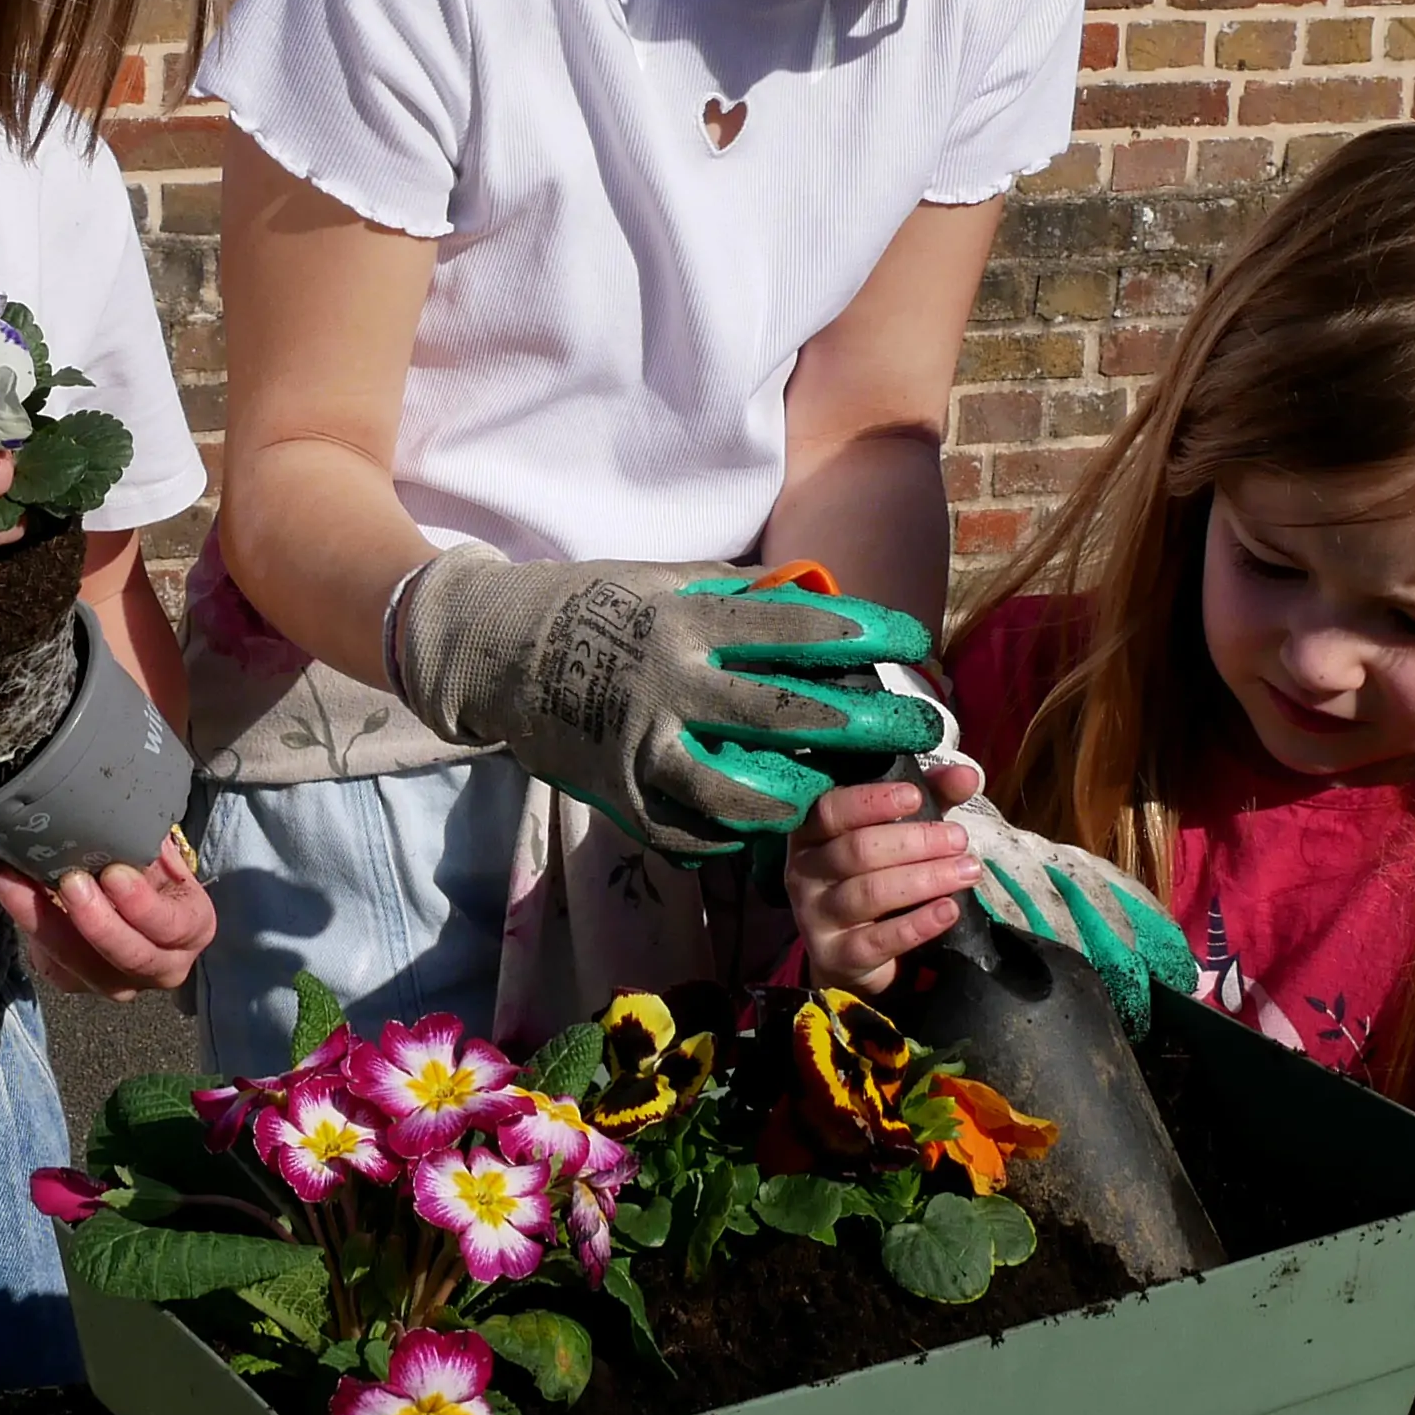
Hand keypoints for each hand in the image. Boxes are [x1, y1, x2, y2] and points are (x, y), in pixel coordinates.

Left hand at [0, 831, 214, 1001]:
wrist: (131, 890)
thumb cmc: (150, 866)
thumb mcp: (159, 851)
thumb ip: (146, 843)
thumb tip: (119, 821)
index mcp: (191, 930)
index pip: (171, 926)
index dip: (142, 905)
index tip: (114, 873)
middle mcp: (160, 967)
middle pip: (127, 957)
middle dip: (95, 921)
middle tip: (68, 881)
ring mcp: (115, 981)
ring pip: (79, 964)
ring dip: (44, 921)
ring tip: (16, 879)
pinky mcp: (74, 980)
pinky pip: (48, 958)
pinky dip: (26, 920)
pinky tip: (6, 883)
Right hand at [386, 550, 937, 858]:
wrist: (493, 649)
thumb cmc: (588, 601)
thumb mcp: (661, 577)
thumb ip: (732, 590)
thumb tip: (804, 590)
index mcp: (686, 622)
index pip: (792, 628)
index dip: (860, 635)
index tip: (913, 639)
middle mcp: (672, 684)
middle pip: (784, 713)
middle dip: (864, 724)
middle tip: (922, 730)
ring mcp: (642, 745)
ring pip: (738, 792)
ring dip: (798, 799)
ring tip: (834, 799)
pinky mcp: (617, 791)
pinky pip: (685, 830)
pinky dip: (726, 837)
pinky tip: (760, 834)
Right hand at [787, 755, 985, 992]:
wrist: (851, 953)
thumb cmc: (874, 875)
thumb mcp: (899, 831)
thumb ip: (930, 799)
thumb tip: (968, 775)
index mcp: (811, 832)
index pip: (831, 809)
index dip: (872, 801)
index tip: (915, 796)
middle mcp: (804, 871)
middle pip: (857, 850)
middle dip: (914, 842)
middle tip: (959, 839)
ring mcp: (815, 916)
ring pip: (869, 892)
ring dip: (925, 879)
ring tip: (967, 871)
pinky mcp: (835, 955)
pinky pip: (877, 940)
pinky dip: (917, 924)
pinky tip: (949, 911)